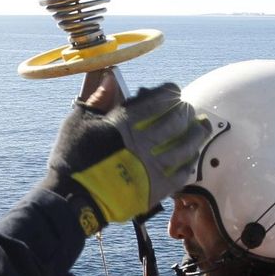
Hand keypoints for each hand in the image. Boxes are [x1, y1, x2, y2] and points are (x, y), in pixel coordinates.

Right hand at [41, 81, 208, 234]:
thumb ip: (98, 99)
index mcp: (125, 122)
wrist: (72, 198)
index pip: (157, 100)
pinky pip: (180, 175)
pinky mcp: (155, 189)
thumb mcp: (78, 121)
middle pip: (176, 121)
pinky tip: (191, 158)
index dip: (169, 92)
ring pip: (185, 147)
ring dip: (197, 135)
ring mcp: (152, 167)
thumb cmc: (71, 158)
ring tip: (202, 128)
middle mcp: (143, 142)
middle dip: (185, 111)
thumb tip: (110, 77)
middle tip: (189, 109)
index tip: (174, 90)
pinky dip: (189, 164)